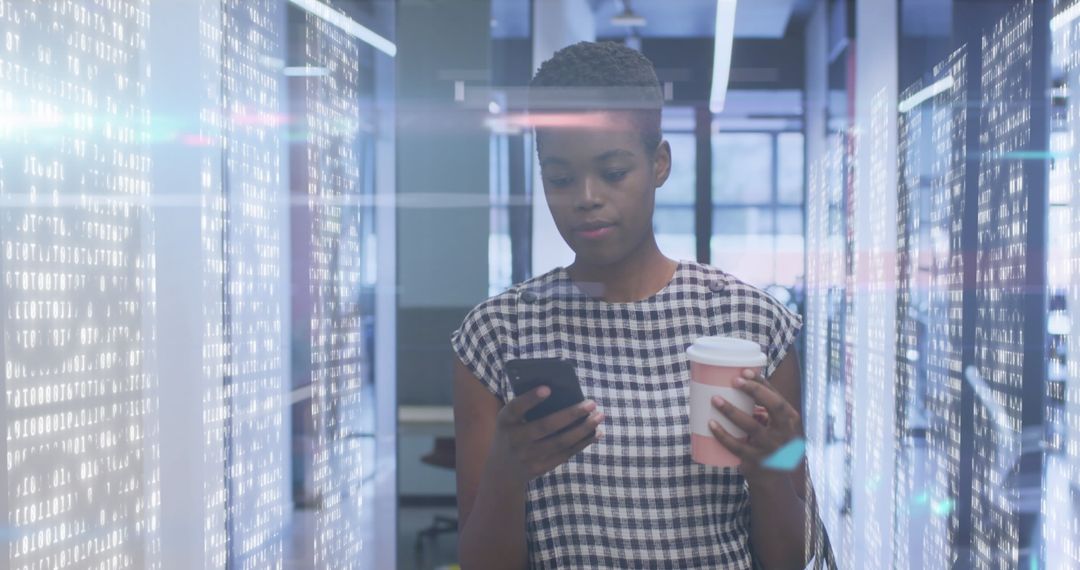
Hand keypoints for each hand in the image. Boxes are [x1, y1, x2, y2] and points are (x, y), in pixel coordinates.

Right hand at [491, 387, 604, 484]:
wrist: (502, 471)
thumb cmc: (512, 433)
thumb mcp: (510, 420)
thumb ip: (526, 408)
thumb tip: (561, 392)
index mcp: (505, 421)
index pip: (516, 408)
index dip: (530, 399)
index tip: (548, 388)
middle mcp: (515, 440)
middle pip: (546, 426)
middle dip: (571, 414)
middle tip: (591, 403)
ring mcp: (528, 456)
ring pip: (561, 442)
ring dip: (583, 429)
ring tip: (599, 417)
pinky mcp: (541, 468)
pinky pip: (565, 454)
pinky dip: (582, 443)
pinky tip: (595, 433)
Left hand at [708, 368, 801, 482]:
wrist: (773, 480)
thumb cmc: (771, 442)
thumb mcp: (776, 426)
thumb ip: (763, 408)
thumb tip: (739, 381)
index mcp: (791, 421)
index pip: (779, 398)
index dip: (762, 384)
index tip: (745, 371)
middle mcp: (785, 434)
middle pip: (774, 407)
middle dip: (755, 391)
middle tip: (734, 380)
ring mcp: (770, 448)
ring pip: (751, 426)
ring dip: (732, 410)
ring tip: (715, 399)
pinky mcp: (755, 461)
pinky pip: (736, 446)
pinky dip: (722, 435)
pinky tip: (711, 424)